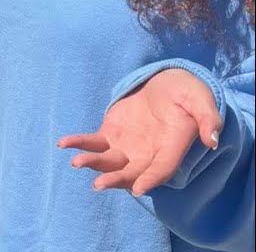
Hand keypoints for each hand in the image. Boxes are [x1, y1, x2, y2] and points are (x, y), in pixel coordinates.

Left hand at [58, 68, 221, 196]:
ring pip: (109, 162)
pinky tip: (63, 143)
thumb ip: (207, 117)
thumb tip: (212, 138)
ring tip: (75, 162)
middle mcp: (148, 153)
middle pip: (131, 173)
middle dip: (115, 180)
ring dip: (93, 164)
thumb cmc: (185, 93)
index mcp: (172, 147)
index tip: (139, 189)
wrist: (165, 85)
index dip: (152, 179)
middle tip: (98, 184)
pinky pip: (93, 144)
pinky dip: (79, 144)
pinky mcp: (111, 136)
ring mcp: (128, 147)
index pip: (162, 169)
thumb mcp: (199, 98)